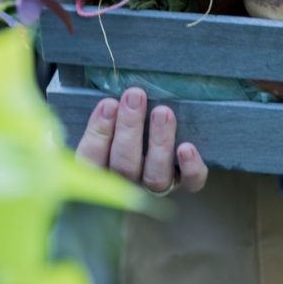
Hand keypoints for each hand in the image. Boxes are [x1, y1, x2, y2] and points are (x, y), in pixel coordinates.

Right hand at [76, 87, 208, 193]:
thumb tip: (108, 96)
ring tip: (162, 112)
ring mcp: (156, 187)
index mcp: (102, 171)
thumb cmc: (127, 129)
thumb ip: (107, 114)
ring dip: (158, 142)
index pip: (92, 160)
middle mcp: (128, 183)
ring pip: (155, 176)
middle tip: (134, 97)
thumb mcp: (110, 122)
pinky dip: (190, 168)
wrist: (165, 143)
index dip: (98, 133)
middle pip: (124, 166)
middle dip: (129, 129)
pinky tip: (187, 148)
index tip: (108, 104)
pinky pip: (189, 183)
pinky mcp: (184, 184)